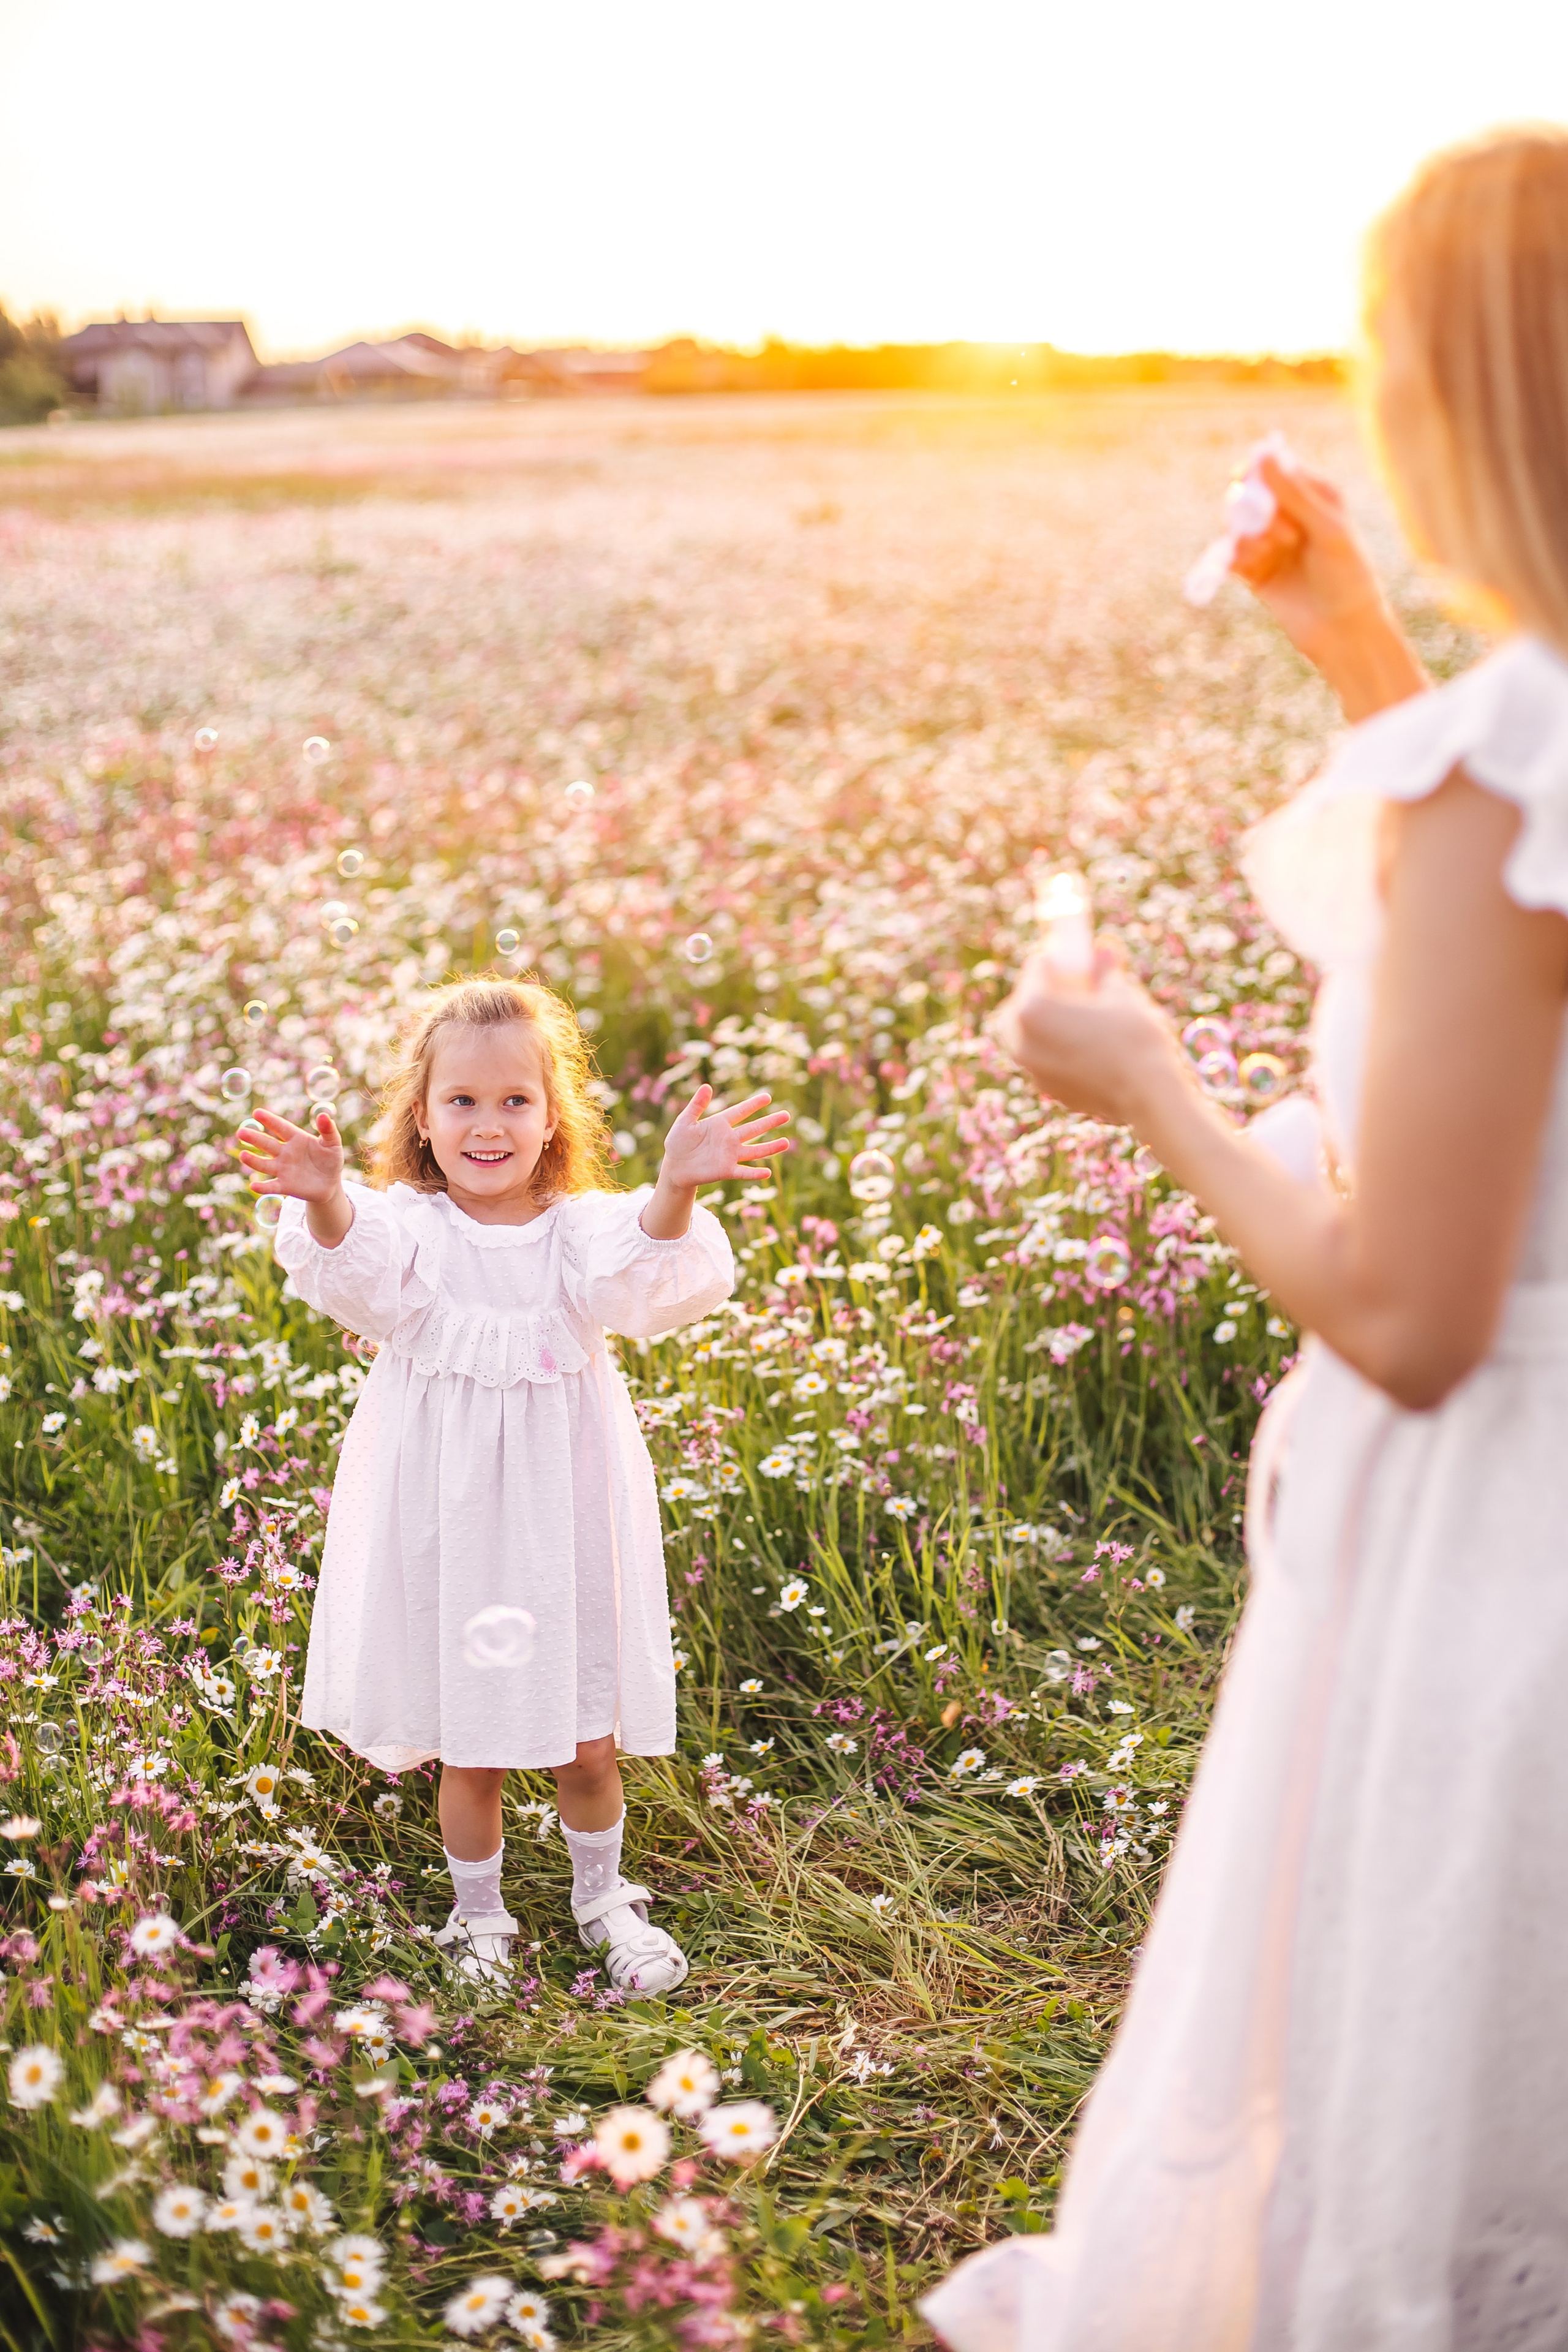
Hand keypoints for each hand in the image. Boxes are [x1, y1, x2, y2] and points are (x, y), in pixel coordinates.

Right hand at [235, 1107, 345, 1203]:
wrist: (330, 1184)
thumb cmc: (330, 1160)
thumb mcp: (333, 1144)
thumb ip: (328, 1130)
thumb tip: (324, 1114)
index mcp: (296, 1139)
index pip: (280, 1127)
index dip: (270, 1120)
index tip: (257, 1113)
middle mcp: (285, 1153)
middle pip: (267, 1144)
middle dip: (254, 1138)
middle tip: (241, 1132)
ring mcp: (283, 1169)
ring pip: (264, 1164)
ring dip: (253, 1160)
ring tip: (243, 1155)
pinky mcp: (284, 1186)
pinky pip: (272, 1186)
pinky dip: (263, 1187)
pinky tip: (253, 1185)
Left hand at [659, 1086, 791, 1189]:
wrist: (674, 1166)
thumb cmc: (678, 1142)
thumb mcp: (685, 1121)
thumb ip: (697, 1105)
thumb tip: (707, 1086)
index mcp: (720, 1124)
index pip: (740, 1112)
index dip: (753, 1104)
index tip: (768, 1097)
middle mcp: (729, 1139)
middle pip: (754, 1129)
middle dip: (769, 1122)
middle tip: (786, 1115)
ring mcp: (730, 1155)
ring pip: (754, 1150)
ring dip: (770, 1147)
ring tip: (786, 1142)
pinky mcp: (726, 1171)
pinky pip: (743, 1172)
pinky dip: (755, 1173)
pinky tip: (767, 1173)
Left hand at [989, 946, 1187, 1127]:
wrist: (1148, 1094)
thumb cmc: (1134, 1037)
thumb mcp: (1120, 993)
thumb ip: (1105, 969)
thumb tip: (1103, 947)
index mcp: (1033, 1008)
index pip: (1035, 969)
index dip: (1054, 960)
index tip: (1068, 958)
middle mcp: (1022, 1040)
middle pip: (1021, 1005)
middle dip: (1040, 992)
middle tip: (1067, 987)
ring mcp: (1031, 1068)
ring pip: (1027, 1035)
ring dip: (1044, 1022)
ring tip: (1075, 1017)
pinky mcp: (1046, 1088)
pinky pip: (1042, 1059)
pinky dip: (1054, 1048)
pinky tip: (1082, 1045)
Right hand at [1230, 457, 1425, 720]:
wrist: (1344, 633)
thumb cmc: (1347, 577)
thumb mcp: (1326, 529)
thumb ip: (1294, 493)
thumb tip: (1263, 455)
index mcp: (1316, 497)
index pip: (1276, 471)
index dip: (1258, 474)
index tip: (1244, 478)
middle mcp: (1292, 517)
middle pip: (1250, 496)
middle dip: (1253, 510)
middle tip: (1278, 533)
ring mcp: (1272, 546)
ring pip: (1238, 526)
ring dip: (1248, 537)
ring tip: (1270, 554)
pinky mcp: (1257, 573)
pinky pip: (1232, 555)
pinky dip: (1236, 558)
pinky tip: (1252, 568)